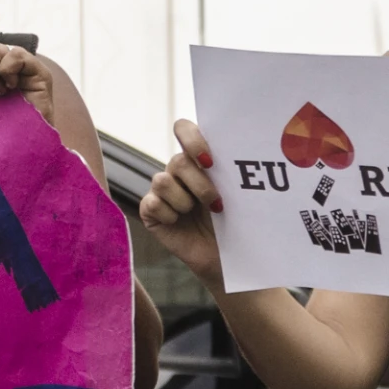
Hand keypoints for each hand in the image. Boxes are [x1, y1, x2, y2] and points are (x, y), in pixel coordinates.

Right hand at [139, 120, 225, 290]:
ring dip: (185, 201)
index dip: (192, 138)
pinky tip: (180, 223)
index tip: (209, 160)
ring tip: (200, 215)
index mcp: (199, 159)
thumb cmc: (237, 225)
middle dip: (199, 183)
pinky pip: (153, 203)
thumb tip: (235, 158)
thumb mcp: (238, 195)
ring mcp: (163, 191)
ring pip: (162, 180)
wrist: (228, 259)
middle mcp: (179, 171)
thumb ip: (230, 173)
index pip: (184, 130)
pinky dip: (170, 215)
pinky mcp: (151, 210)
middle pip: (177, 160)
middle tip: (216, 203)